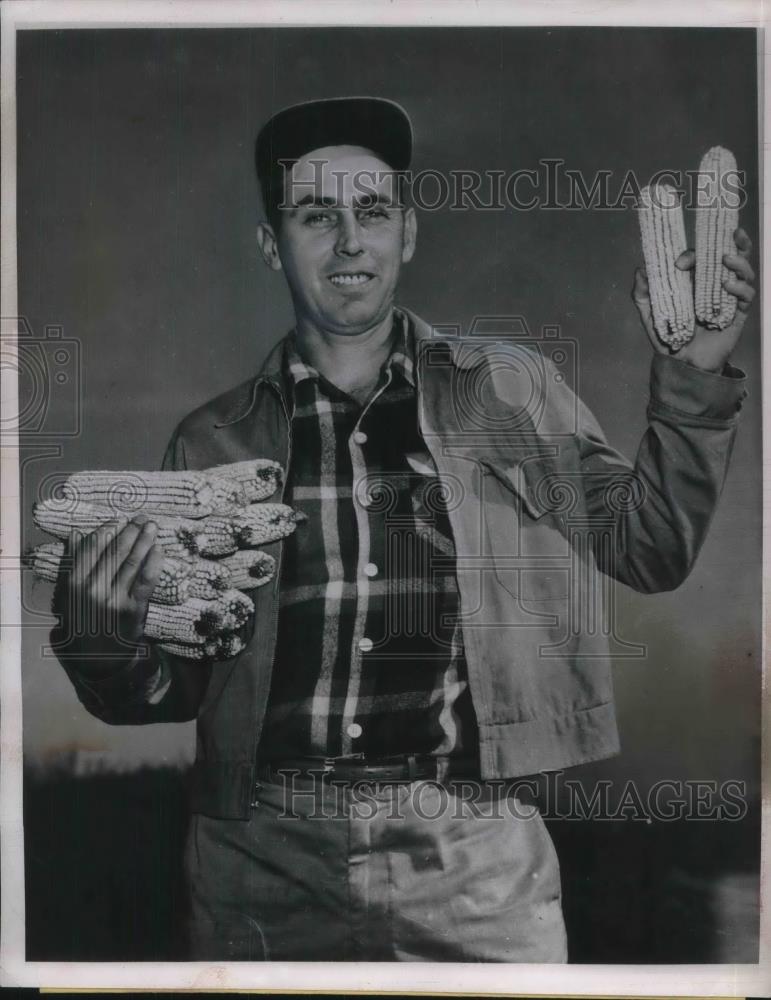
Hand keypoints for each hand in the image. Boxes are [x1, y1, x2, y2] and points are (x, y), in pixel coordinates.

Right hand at [51, 516, 164, 674]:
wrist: (99, 658)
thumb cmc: (84, 621)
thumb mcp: (69, 594)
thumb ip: (73, 563)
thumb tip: (75, 533)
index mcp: (74, 583)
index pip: (92, 548)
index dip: (107, 530)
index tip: (118, 520)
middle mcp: (93, 589)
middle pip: (115, 551)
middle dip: (129, 531)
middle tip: (140, 518)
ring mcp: (115, 598)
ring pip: (132, 562)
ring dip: (144, 540)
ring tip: (151, 526)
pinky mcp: (134, 608)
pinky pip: (147, 580)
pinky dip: (154, 562)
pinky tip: (158, 550)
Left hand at [632, 227, 755, 372]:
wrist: (682, 365)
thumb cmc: (668, 339)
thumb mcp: (650, 315)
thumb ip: (642, 294)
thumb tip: (640, 269)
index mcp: (696, 282)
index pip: (701, 258)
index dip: (692, 254)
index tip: (679, 263)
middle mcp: (714, 286)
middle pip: (731, 256)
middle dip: (733, 241)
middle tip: (731, 232)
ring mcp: (728, 298)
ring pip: (744, 272)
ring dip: (739, 262)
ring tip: (727, 258)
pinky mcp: (738, 314)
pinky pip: (747, 296)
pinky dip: (740, 288)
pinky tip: (728, 286)